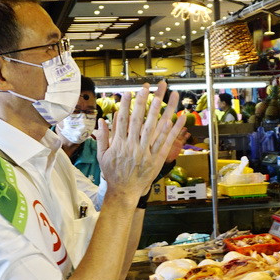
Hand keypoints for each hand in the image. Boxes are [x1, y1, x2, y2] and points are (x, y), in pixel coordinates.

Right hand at [95, 83, 187, 202]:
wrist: (124, 191)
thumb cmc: (113, 173)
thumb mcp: (102, 156)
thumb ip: (103, 137)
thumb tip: (101, 120)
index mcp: (119, 144)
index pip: (123, 121)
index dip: (126, 106)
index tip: (129, 93)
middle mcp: (133, 146)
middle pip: (138, 120)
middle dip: (142, 103)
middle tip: (146, 88)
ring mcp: (145, 152)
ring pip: (153, 128)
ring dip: (159, 111)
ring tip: (163, 97)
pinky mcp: (156, 159)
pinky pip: (165, 142)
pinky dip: (172, 130)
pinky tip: (178, 118)